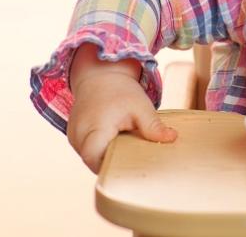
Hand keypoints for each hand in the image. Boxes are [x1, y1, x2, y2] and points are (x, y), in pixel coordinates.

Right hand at [67, 44, 176, 173]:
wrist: (100, 76)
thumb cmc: (120, 91)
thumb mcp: (141, 106)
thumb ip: (153, 126)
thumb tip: (172, 138)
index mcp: (94, 128)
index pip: (95, 160)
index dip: (112, 167)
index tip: (132, 165)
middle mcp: (78, 135)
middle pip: (94, 163)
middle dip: (113, 164)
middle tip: (135, 160)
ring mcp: (73, 137)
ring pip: (91, 159)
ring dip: (107, 157)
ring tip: (126, 147)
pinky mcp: (74, 137)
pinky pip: (88, 151)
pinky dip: (101, 150)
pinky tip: (116, 142)